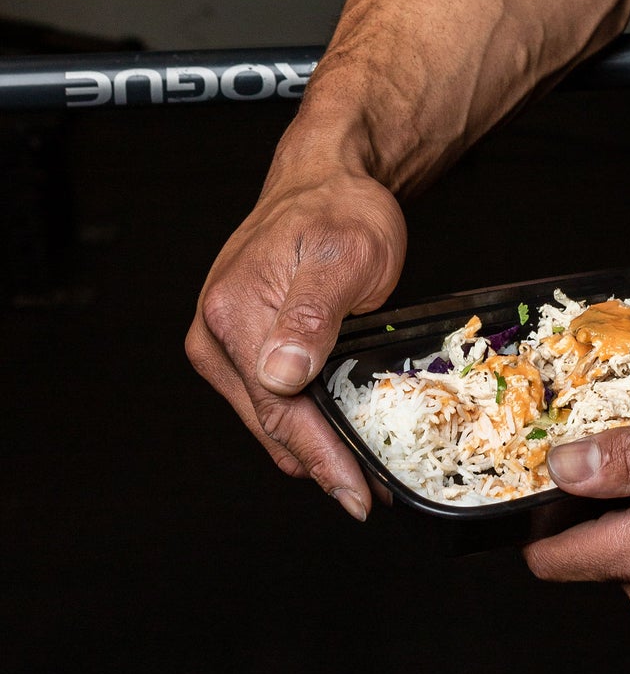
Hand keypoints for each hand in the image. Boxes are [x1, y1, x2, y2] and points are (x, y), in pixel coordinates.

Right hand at [186, 161, 405, 519]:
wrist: (326, 179)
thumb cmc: (340, 208)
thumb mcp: (347, 254)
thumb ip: (314, 313)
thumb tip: (281, 375)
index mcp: (234, 313)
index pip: (279, 409)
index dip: (322, 457)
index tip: (355, 494)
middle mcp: (214, 335)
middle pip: (270, 424)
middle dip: (321, 462)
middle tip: (371, 492)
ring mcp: (221, 344)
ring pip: (270, 419)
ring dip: (314, 447)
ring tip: (362, 471)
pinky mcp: (237, 348)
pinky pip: (271, 401)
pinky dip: (306, 422)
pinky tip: (338, 435)